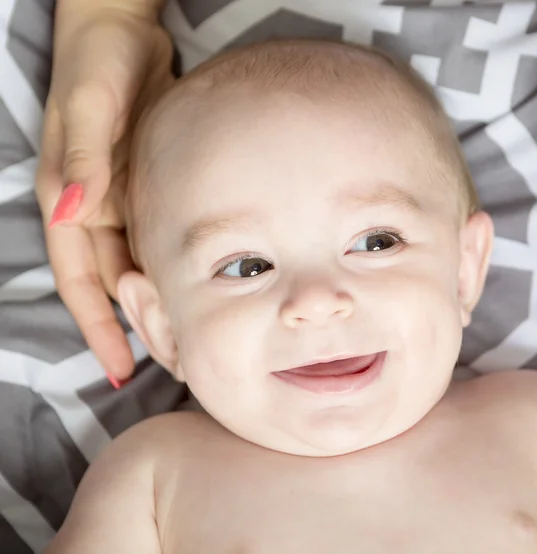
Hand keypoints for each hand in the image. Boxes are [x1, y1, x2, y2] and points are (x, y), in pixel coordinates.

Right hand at [36, 3, 173, 384]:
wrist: (121, 30)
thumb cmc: (98, 64)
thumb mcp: (89, 108)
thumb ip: (83, 160)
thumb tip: (74, 211)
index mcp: (69, 201)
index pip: (82, 282)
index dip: (98, 328)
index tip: (119, 369)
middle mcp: (91, 208)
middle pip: (112, 285)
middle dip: (134, 325)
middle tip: (170, 361)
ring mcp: (119, 200)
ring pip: (136, 267)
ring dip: (155, 302)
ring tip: (185, 335)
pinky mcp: (144, 187)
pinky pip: (154, 239)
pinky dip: (169, 267)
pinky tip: (194, 285)